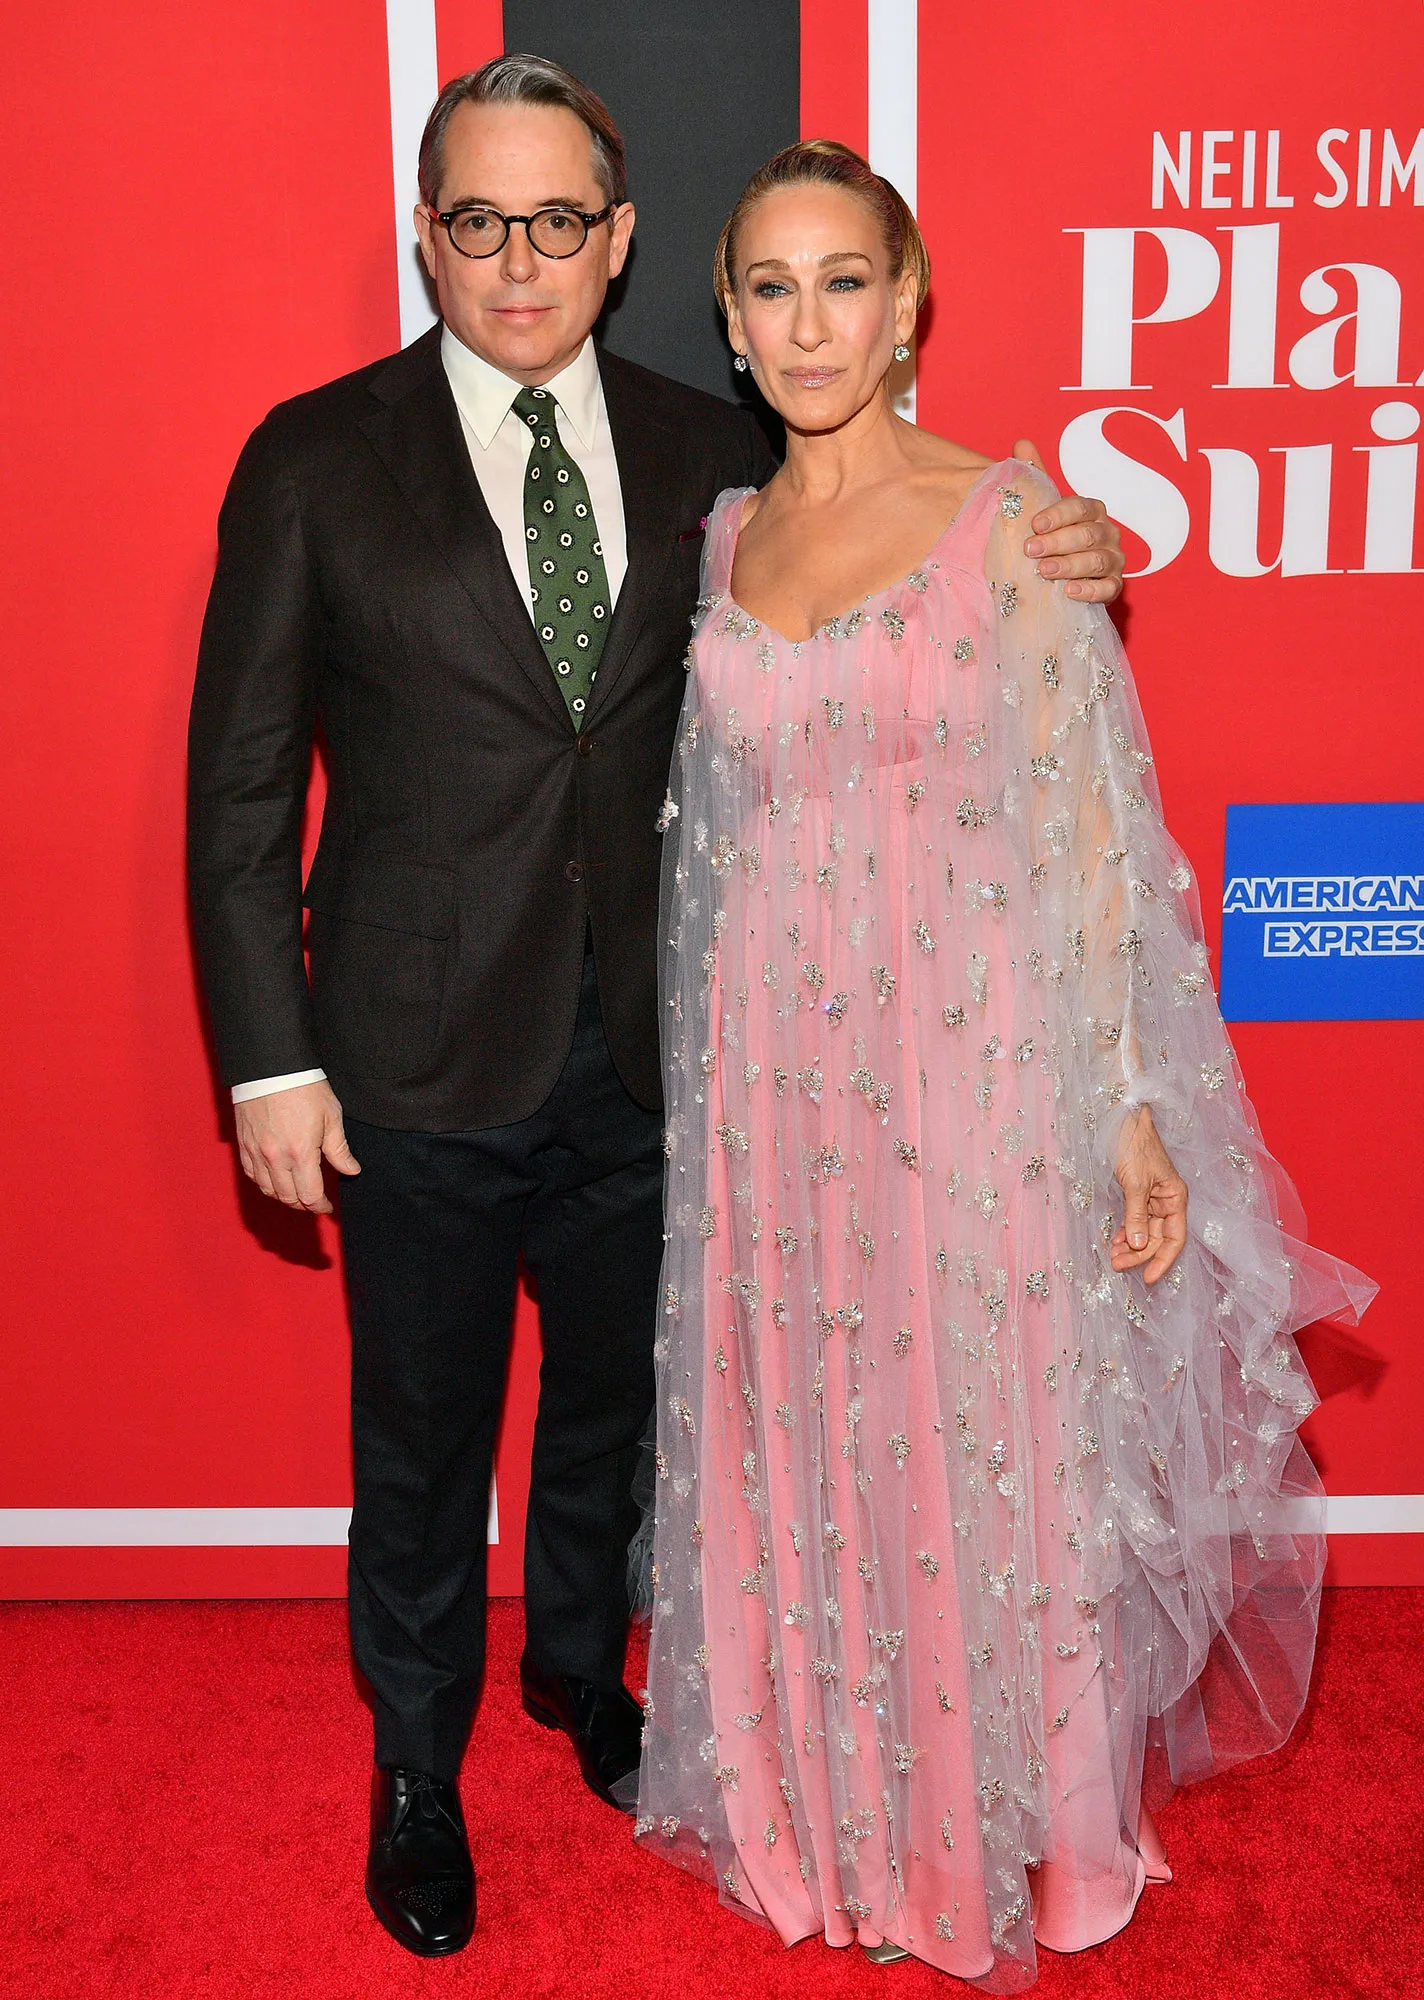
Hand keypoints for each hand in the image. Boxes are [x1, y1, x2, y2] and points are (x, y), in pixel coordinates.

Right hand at [234, 1079, 359, 1214]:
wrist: (272, 1067)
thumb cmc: (304, 1087)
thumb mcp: (331, 1117)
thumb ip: (339, 1150)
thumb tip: (351, 1170)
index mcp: (301, 1153)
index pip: (309, 1195)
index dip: (320, 1206)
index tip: (327, 1206)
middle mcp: (276, 1158)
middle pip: (288, 1197)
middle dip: (304, 1204)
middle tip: (315, 1202)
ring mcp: (257, 1152)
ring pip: (268, 1190)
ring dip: (284, 1197)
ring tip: (297, 1194)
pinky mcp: (244, 1144)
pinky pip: (251, 1174)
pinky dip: (264, 1183)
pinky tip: (275, 1180)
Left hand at [1013, 437, 1124, 603]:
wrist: (1058, 578)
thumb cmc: (1050, 539)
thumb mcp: (1041, 510)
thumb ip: (1034, 478)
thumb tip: (1022, 443)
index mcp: (1090, 511)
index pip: (1080, 507)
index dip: (1058, 515)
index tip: (1034, 524)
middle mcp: (1107, 533)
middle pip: (1087, 534)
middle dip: (1058, 541)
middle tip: (1030, 550)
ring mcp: (1113, 560)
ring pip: (1098, 560)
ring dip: (1070, 565)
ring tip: (1044, 571)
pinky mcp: (1113, 586)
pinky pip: (1108, 588)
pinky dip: (1090, 590)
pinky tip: (1069, 591)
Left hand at [1110, 1104, 1187, 1284]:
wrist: (1120, 1116)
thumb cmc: (1133, 1143)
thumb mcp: (1135, 1182)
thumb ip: (1137, 1214)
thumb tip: (1139, 1246)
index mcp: (1175, 1197)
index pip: (1174, 1238)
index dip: (1163, 1260)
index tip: (1148, 1278)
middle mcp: (1167, 1199)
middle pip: (1157, 1237)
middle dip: (1138, 1254)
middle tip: (1116, 1265)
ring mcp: (1152, 1197)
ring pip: (1145, 1231)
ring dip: (1130, 1246)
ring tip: (1113, 1257)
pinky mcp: (1137, 1192)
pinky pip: (1135, 1219)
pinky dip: (1126, 1231)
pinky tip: (1115, 1241)